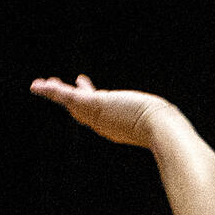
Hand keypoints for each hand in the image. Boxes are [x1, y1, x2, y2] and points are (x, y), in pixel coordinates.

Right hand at [29, 74, 173, 146]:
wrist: (162, 130)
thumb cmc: (167, 129)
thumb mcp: (159, 121)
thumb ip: (160, 122)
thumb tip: (177, 126)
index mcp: (117, 128)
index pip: (99, 114)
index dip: (89, 102)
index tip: (84, 86)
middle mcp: (104, 125)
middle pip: (82, 110)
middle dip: (69, 98)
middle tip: (55, 86)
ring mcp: (97, 116)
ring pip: (72, 104)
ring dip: (55, 93)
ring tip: (41, 84)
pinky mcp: (93, 104)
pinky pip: (66, 97)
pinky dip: (51, 91)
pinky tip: (37, 85)